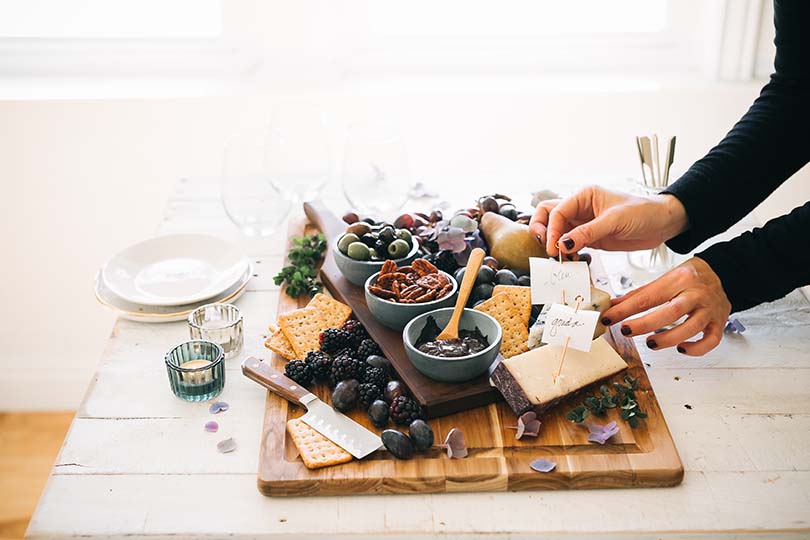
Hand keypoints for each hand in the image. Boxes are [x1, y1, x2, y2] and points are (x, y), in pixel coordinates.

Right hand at [529, 186, 688, 255]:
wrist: (663, 224)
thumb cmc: (643, 212)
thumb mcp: (615, 220)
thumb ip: (588, 233)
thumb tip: (562, 245)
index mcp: (584, 196)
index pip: (556, 211)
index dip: (550, 230)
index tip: (553, 248)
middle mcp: (580, 208)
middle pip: (548, 216)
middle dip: (542, 231)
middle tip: (547, 248)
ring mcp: (583, 224)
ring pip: (556, 231)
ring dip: (553, 244)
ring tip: (559, 259)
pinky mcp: (590, 238)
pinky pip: (569, 245)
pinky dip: (565, 253)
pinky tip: (570, 261)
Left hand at [601, 257, 730, 355]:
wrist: (723, 273)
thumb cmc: (690, 277)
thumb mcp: (664, 279)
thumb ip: (639, 294)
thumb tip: (614, 306)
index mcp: (678, 280)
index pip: (648, 297)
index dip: (625, 310)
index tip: (608, 318)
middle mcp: (696, 294)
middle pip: (671, 311)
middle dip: (646, 324)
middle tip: (627, 330)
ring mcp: (709, 309)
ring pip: (691, 328)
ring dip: (668, 339)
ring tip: (651, 343)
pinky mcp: (719, 322)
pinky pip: (711, 340)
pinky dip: (696, 349)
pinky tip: (680, 349)